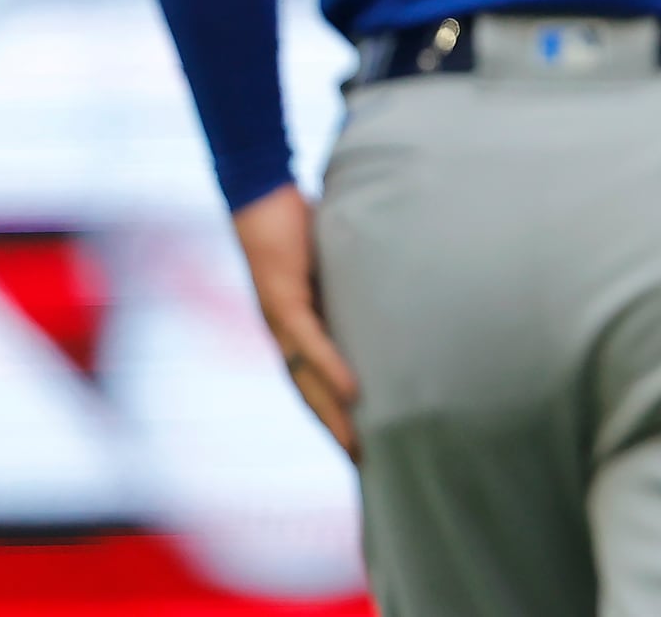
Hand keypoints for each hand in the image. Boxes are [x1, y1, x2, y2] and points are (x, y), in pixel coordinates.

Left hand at [232, 183, 359, 458]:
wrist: (258, 194)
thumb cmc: (299, 223)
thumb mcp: (336, 260)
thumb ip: (356, 280)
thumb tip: (402, 288)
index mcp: (299, 329)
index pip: (318, 384)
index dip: (339, 417)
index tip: (363, 447)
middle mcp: (286, 336)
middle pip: (312, 396)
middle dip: (338, 432)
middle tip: (367, 466)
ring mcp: (281, 322)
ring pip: (307, 381)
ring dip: (333, 417)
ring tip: (358, 446)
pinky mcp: (281, 301)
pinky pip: (309, 342)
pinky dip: (329, 368)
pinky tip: (351, 391)